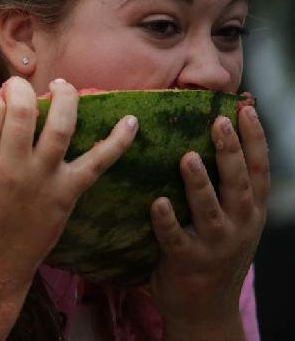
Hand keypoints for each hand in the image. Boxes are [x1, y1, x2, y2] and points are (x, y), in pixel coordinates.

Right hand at [0, 78, 137, 303]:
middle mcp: (11, 168)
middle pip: (22, 109)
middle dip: (19, 88)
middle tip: (15, 88)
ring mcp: (42, 180)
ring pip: (60, 126)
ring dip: (64, 97)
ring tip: (60, 85)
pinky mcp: (66, 195)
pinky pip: (98, 164)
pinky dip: (118, 141)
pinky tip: (131, 120)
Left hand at [148, 105, 268, 337]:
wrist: (204, 309)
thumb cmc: (213, 251)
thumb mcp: (232, 218)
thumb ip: (225, 184)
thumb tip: (212, 132)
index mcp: (249, 211)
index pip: (258, 169)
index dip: (255, 138)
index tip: (246, 107)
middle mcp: (239, 225)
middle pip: (238, 184)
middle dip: (231, 151)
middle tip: (219, 120)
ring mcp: (215, 245)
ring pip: (210, 210)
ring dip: (200, 183)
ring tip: (188, 157)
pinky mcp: (187, 262)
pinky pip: (175, 239)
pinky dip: (167, 221)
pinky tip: (157, 203)